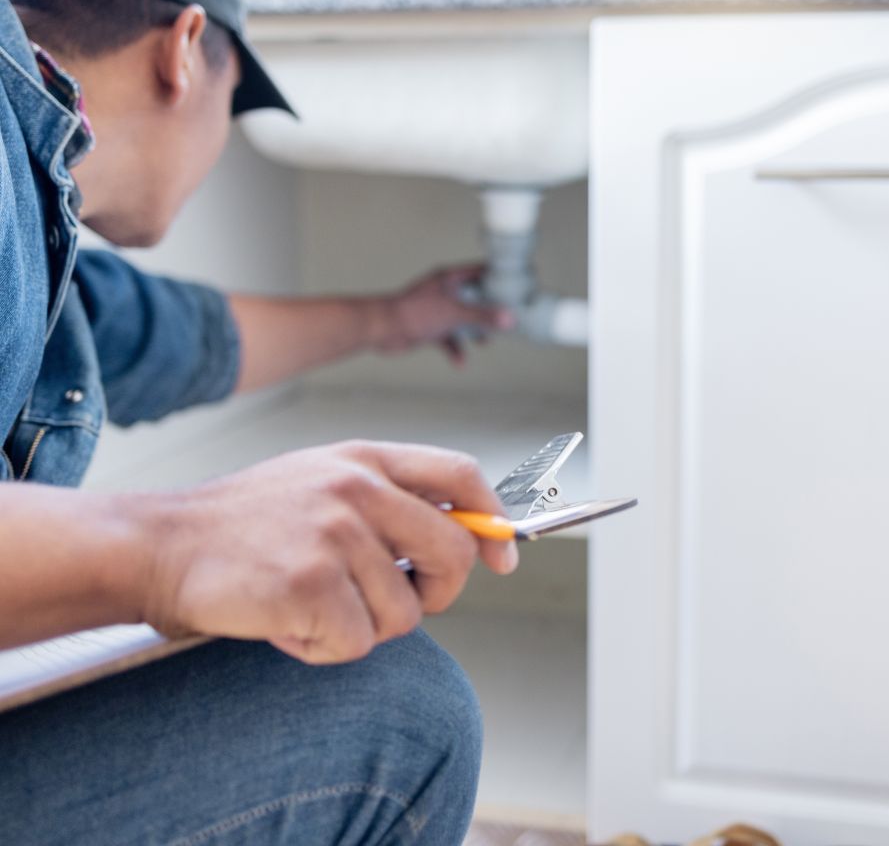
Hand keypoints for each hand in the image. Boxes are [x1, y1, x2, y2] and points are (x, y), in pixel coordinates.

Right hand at [137, 441, 517, 663]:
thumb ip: (390, 498)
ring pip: (406, 613)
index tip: (504, 558)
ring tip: (313, 603)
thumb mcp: (323, 480)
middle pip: (454, 552)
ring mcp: (335, 534)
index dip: (494, 520)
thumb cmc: (250, 523)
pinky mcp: (311, 584)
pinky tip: (288, 622)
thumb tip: (468, 537)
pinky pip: (358, 643)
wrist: (164, 544)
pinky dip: (325, 648)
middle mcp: (357, 489)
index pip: (461, 475)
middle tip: (405, 602)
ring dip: (364, 625)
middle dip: (441, 592)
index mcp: (365, 459)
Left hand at [376, 263, 514, 364]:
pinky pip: (448, 337)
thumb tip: (508, 318)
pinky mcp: (429, 327)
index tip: (515, 286)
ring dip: (473, 332)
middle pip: (474, 298)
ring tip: (485, 342)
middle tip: (505, 319)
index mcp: (449, 278)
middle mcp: (444, 291)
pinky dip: (455, 349)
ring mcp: (437, 309)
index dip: (498, 277)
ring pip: (462, 319)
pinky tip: (460, 362)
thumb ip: (482, 316)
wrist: (382, 329)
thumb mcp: (454, 314)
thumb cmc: (412, 313)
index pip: (480, 271)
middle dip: (489, 311)